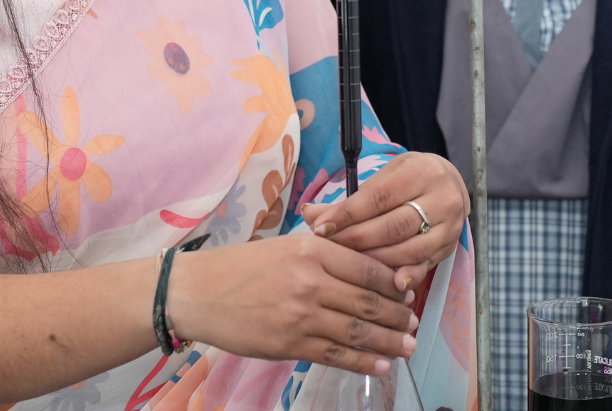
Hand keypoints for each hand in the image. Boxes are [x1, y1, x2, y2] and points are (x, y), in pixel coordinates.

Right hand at [168, 232, 417, 375]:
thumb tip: (365, 268)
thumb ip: (324, 254)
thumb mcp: (284, 246)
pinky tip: (379, 365)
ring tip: (406, 347)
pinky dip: (361, 362)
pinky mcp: (289, 343)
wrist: (197, 292)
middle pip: (368, 302)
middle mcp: (310, 282)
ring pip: (356, 332)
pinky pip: (335, 355)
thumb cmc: (240, 267)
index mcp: (311, 250)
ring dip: (387, 343)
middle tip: (413, 324)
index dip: (394, 284)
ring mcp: (301, 315)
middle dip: (397, 317)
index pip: (367, 268)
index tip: (407, 294)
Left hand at [299, 152, 468, 293]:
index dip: (347, 215)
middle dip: (357, 241)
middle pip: (393, 226)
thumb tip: (310, 213)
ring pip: (410, 249)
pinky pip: (426, 264)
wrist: (449, 182)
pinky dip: (407, 275)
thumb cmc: (409, 178)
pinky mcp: (450, 246)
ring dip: (376, 261)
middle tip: (329, 249)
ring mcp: (449, 224)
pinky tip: (389, 285)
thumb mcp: (384, 177)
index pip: (378, 198)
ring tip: (348, 267)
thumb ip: (351, 199)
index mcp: (421, 172)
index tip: (321, 228)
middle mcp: (441, 198)